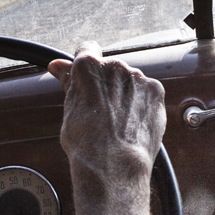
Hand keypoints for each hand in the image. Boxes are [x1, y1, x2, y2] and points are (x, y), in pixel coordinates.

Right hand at [48, 42, 165, 214]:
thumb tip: (59, 67)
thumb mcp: (69, 109)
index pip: (86, 50)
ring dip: (125, 94)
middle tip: (100, 110)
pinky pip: (146, 92)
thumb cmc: (86, 142)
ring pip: (129, 81)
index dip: (85, 64)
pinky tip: (133, 123)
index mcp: (88, 67)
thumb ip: (69, 82)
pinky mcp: (155, 91)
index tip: (85, 77)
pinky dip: (141, 104)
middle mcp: (114, 66)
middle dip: (106, 83)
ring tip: (118, 121)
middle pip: (110, 68)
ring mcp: (137, 78)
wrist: (114, 164)